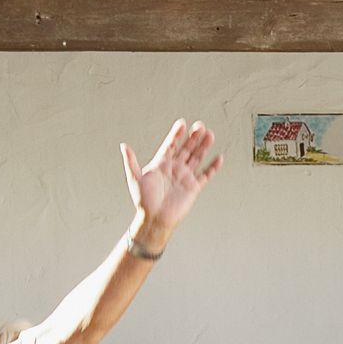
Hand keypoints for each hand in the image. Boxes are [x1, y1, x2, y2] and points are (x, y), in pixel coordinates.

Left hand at [124, 120, 222, 246]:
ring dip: (203, 147)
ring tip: (209, 135)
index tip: (182, 124)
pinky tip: (218, 157)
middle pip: (186, 148)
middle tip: (200, 126)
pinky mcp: (194, 187)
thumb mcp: (135, 179)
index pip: (171, 145)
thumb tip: (124, 146)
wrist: (155, 220)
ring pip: (197, 158)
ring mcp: (185, 176)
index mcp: (161, 164)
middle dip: (193, 137)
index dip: (176, 134)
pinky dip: (212, 167)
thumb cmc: (143, 201)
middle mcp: (174, 168)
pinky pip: (206, 175)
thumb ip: (131, 162)